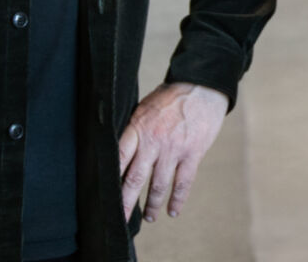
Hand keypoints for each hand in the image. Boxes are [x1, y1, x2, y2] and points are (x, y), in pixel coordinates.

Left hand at [119, 82, 227, 222]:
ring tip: (149, 217)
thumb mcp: (145, 108)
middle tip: (120, 219)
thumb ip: (134, 130)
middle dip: (126, 202)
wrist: (202, 86)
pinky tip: (172, 211)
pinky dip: (177, 200)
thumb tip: (121, 154)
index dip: (111, 179)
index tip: (104, 196)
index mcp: (138, 127)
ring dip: (152, 205)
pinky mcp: (193, 153)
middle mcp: (154, 141)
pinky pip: (183, 182)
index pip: (119, 158)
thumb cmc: (171, 96)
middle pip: (135, 178)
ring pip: (159, 185)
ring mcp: (174, 149)